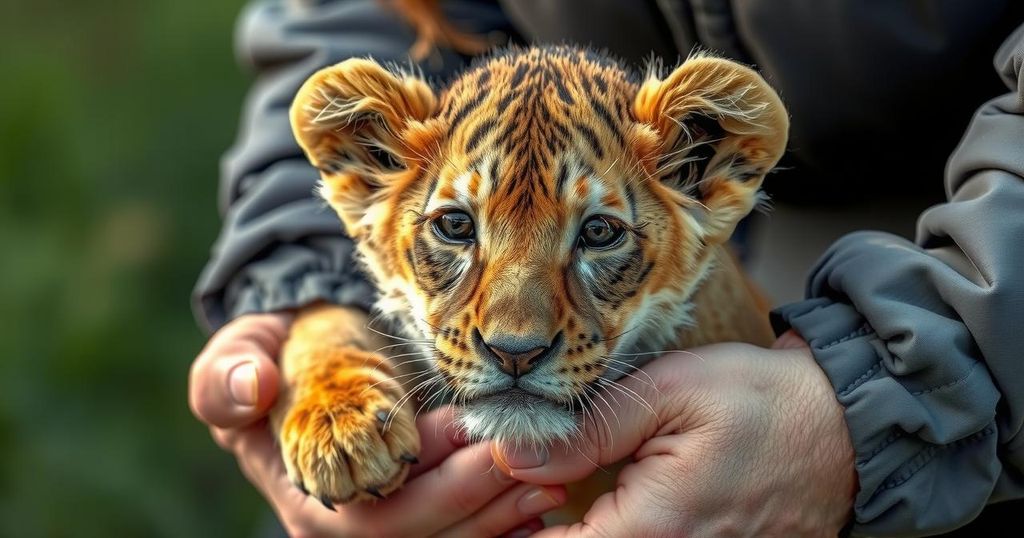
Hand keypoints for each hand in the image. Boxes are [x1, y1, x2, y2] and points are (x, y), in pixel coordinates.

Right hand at [189, 313, 566, 536]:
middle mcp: (342, 525)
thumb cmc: (279, 358)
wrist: (305, 366)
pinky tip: (541, 515)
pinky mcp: (416, 524)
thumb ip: (227, 374)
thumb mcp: (242, 353)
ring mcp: (381, 530)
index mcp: (305, 491)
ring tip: (553, 484)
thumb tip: (251, 389)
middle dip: (479, 497)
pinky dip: (504, 532)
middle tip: (535, 460)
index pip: (374, 505)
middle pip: (419, 532)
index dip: (428, 473)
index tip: (473, 426)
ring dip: (502, 517)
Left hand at [492, 334, 856, 536]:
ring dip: (571, 528)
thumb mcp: (667, 393)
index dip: (508, 526)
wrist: (840, 428)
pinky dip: (605, 528)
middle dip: (533, 527)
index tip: (495, 487)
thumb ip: (587, 430)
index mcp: (649, 531)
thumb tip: (510, 454)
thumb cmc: (759, 403)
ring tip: (550, 490)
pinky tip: (591, 501)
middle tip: (519, 483)